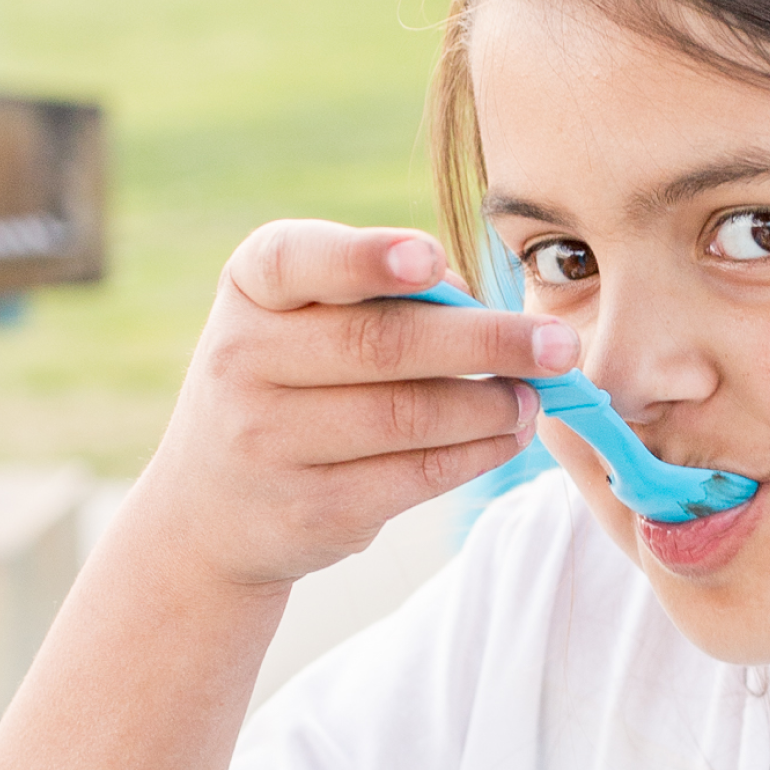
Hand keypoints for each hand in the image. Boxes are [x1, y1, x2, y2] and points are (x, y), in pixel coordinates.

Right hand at [138, 219, 578, 587]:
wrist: (209, 511)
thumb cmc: (288, 384)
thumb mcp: (300, 320)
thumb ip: (378, 296)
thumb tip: (479, 298)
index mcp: (249, 289)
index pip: (296, 261)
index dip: (367, 259)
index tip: (432, 260)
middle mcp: (242, 360)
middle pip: (381, 345)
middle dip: (486, 342)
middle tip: (560, 345)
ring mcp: (268, 442)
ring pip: (408, 416)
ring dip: (490, 405)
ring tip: (536, 395)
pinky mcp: (311, 508)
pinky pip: (415, 475)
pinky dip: (478, 453)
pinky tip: (511, 435)